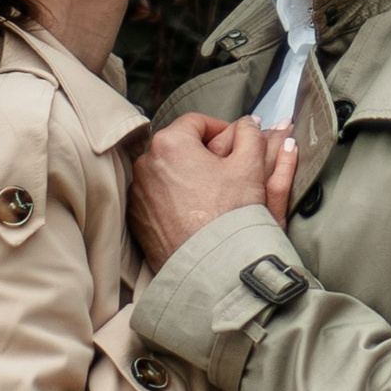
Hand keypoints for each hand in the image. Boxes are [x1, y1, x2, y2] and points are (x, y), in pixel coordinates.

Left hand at [130, 114, 300, 264]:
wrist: (212, 268)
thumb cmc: (230, 216)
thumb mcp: (250, 167)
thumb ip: (252, 135)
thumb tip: (251, 123)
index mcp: (170, 142)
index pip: (197, 122)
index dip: (222, 129)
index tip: (237, 143)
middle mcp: (146, 164)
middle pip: (179, 147)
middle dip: (205, 154)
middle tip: (229, 170)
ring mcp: (138, 193)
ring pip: (168, 173)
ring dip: (189, 176)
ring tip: (215, 194)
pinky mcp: (138, 219)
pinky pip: (158, 198)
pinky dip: (175, 199)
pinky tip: (197, 213)